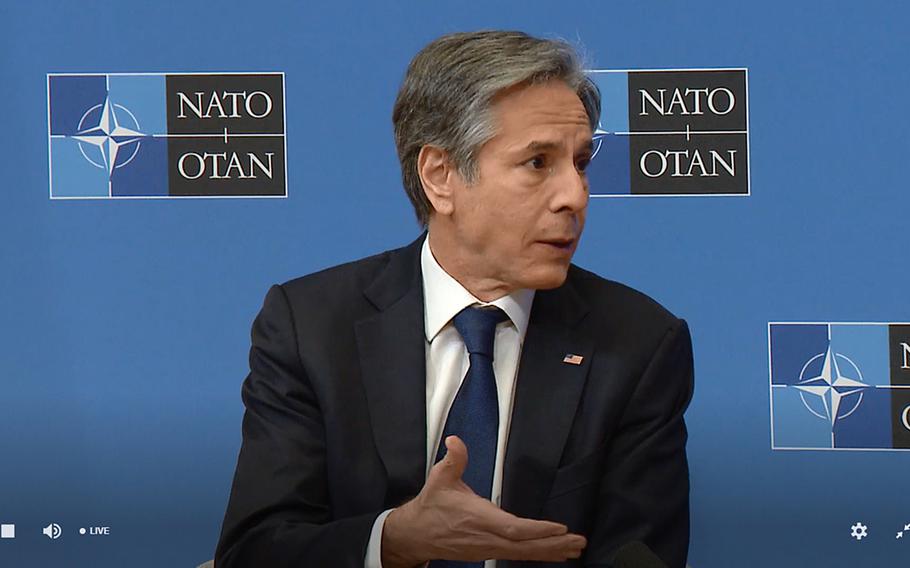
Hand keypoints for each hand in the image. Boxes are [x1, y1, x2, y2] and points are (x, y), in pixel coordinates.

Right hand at [381, 435, 586, 566]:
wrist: (416, 534)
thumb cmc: (432, 505)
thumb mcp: (440, 477)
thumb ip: (454, 459)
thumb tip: (455, 440)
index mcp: (477, 517)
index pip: (511, 528)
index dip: (536, 530)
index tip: (559, 527)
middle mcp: (485, 537)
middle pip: (524, 546)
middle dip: (552, 544)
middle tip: (577, 541)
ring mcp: (488, 548)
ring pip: (523, 553)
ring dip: (550, 551)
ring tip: (574, 548)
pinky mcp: (489, 553)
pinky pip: (517, 556)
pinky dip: (538, 554)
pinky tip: (553, 553)